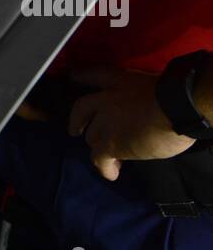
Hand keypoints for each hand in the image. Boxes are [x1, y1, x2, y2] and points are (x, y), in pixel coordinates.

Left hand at [67, 66, 195, 180]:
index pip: (93, 75)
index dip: (81, 76)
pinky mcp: (109, 144)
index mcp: (119, 80)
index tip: (73, 77)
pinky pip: (99, 158)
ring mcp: (104, 122)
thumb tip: (146, 111)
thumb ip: (141, 97)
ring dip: (100, 147)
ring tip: (112, 157)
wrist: (175, 107)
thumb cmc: (173, 95)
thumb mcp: (153, 85)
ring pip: (92, 138)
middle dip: (80, 122)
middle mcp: (105, 99)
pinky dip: (105, 167)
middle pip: (82, 111)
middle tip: (78, 130)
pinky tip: (112, 174)